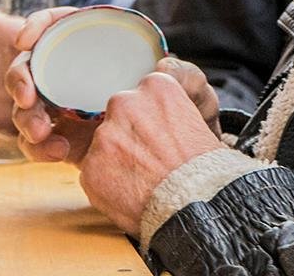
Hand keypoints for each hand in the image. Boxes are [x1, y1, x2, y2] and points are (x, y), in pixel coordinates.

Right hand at [7, 7, 224, 164]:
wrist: (183, 161)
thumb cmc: (186, 114)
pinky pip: (38, 141)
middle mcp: (78, 73)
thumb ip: (185, 77)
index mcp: (102, 48)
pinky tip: (57, 152)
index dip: (38, 24)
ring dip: (25, 117)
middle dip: (20, 80)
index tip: (27, 39)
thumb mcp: (191, 90)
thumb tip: (163, 65)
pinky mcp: (66, 138)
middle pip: (33, 66)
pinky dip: (38, 147)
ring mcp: (69, 107)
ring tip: (43, 134)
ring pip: (28, 105)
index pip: (61, 26)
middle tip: (29, 98)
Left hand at [78, 72, 225, 236]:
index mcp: (156, 87)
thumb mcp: (197, 121)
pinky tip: (130, 193)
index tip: (157, 135)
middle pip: (119, 115)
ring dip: (116, 159)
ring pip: (104, 144)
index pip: (142, 94)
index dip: (150, 118)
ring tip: (142, 180)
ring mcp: (104, 135)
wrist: (197, 207)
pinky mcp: (90, 166)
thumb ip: (166, 112)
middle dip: (129, 135)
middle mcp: (125, 103)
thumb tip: (154, 120)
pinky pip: (94, 172)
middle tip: (149, 159)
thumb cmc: (203, 171)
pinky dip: (107, 184)